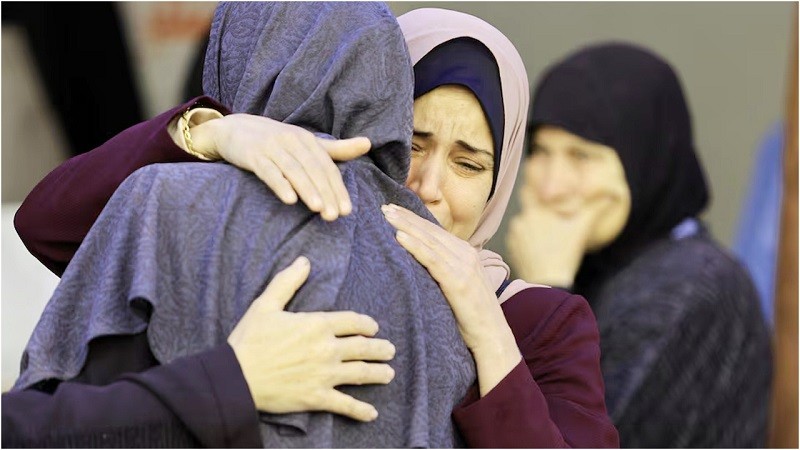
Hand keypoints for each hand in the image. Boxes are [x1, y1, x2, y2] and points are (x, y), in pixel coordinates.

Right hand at [192, 114, 370, 220]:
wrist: (235, 129)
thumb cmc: (276, 141)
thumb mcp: (306, 143)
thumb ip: (336, 149)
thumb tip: (368, 143)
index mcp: (307, 140)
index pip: (327, 167)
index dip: (338, 188)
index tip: (346, 210)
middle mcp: (292, 141)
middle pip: (313, 169)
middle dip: (326, 193)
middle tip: (334, 216)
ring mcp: (272, 147)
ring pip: (294, 170)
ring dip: (307, 190)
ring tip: (318, 209)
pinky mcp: (253, 155)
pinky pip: (268, 171)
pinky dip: (279, 184)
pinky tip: (289, 199)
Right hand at [228, 256, 395, 421]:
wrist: (235, 376)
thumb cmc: (249, 340)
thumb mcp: (266, 304)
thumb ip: (287, 281)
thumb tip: (304, 261)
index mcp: (317, 325)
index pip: (352, 322)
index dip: (366, 324)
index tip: (373, 327)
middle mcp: (327, 349)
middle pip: (363, 347)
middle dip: (380, 349)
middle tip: (390, 350)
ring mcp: (324, 374)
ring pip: (361, 373)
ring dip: (378, 373)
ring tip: (389, 373)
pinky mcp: (317, 397)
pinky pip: (345, 404)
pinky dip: (360, 410)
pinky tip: (372, 413)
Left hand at [381, 205, 519, 395]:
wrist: (492, 337)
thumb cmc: (471, 316)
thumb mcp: (458, 287)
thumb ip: (444, 271)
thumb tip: (420, 264)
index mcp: (466, 254)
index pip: (435, 232)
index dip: (414, 219)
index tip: (394, 210)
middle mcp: (466, 255)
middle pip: (430, 231)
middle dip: (406, 218)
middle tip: (384, 207)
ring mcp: (463, 267)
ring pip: (429, 241)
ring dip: (406, 226)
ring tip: (386, 216)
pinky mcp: (458, 282)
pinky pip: (432, 260)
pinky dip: (415, 246)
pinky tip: (399, 237)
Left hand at [507, 187, 611, 286]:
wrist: (548, 281)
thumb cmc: (566, 252)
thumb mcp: (583, 228)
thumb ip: (596, 208)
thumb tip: (613, 194)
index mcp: (534, 211)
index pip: (527, 191)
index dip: (533, 190)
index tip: (542, 195)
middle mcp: (519, 221)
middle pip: (528, 210)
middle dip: (538, 214)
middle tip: (552, 225)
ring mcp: (513, 236)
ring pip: (522, 225)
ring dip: (532, 228)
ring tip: (547, 240)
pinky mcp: (510, 250)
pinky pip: (518, 240)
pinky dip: (526, 242)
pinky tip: (539, 249)